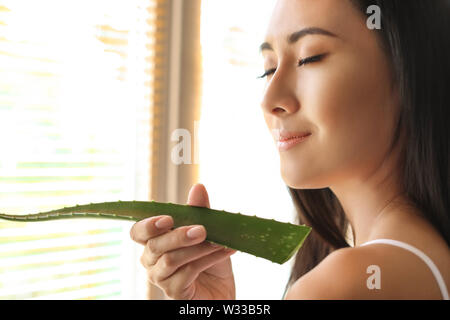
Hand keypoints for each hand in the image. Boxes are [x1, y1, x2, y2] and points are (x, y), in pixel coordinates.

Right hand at [130, 183, 235, 299]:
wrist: (222, 289)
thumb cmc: (210, 260)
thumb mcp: (209, 232)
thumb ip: (199, 211)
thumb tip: (198, 187)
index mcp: (154, 242)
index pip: (138, 232)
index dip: (148, 225)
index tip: (168, 219)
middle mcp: (152, 261)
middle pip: (154, 246)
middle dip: (178, 236)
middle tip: (202, 230)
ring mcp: (161, 278)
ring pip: (170, 260)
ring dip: (196, 249)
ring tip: (219, 242)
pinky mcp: (173, 293)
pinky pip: (185, 275)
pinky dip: (206, 261)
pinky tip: (223, 252)